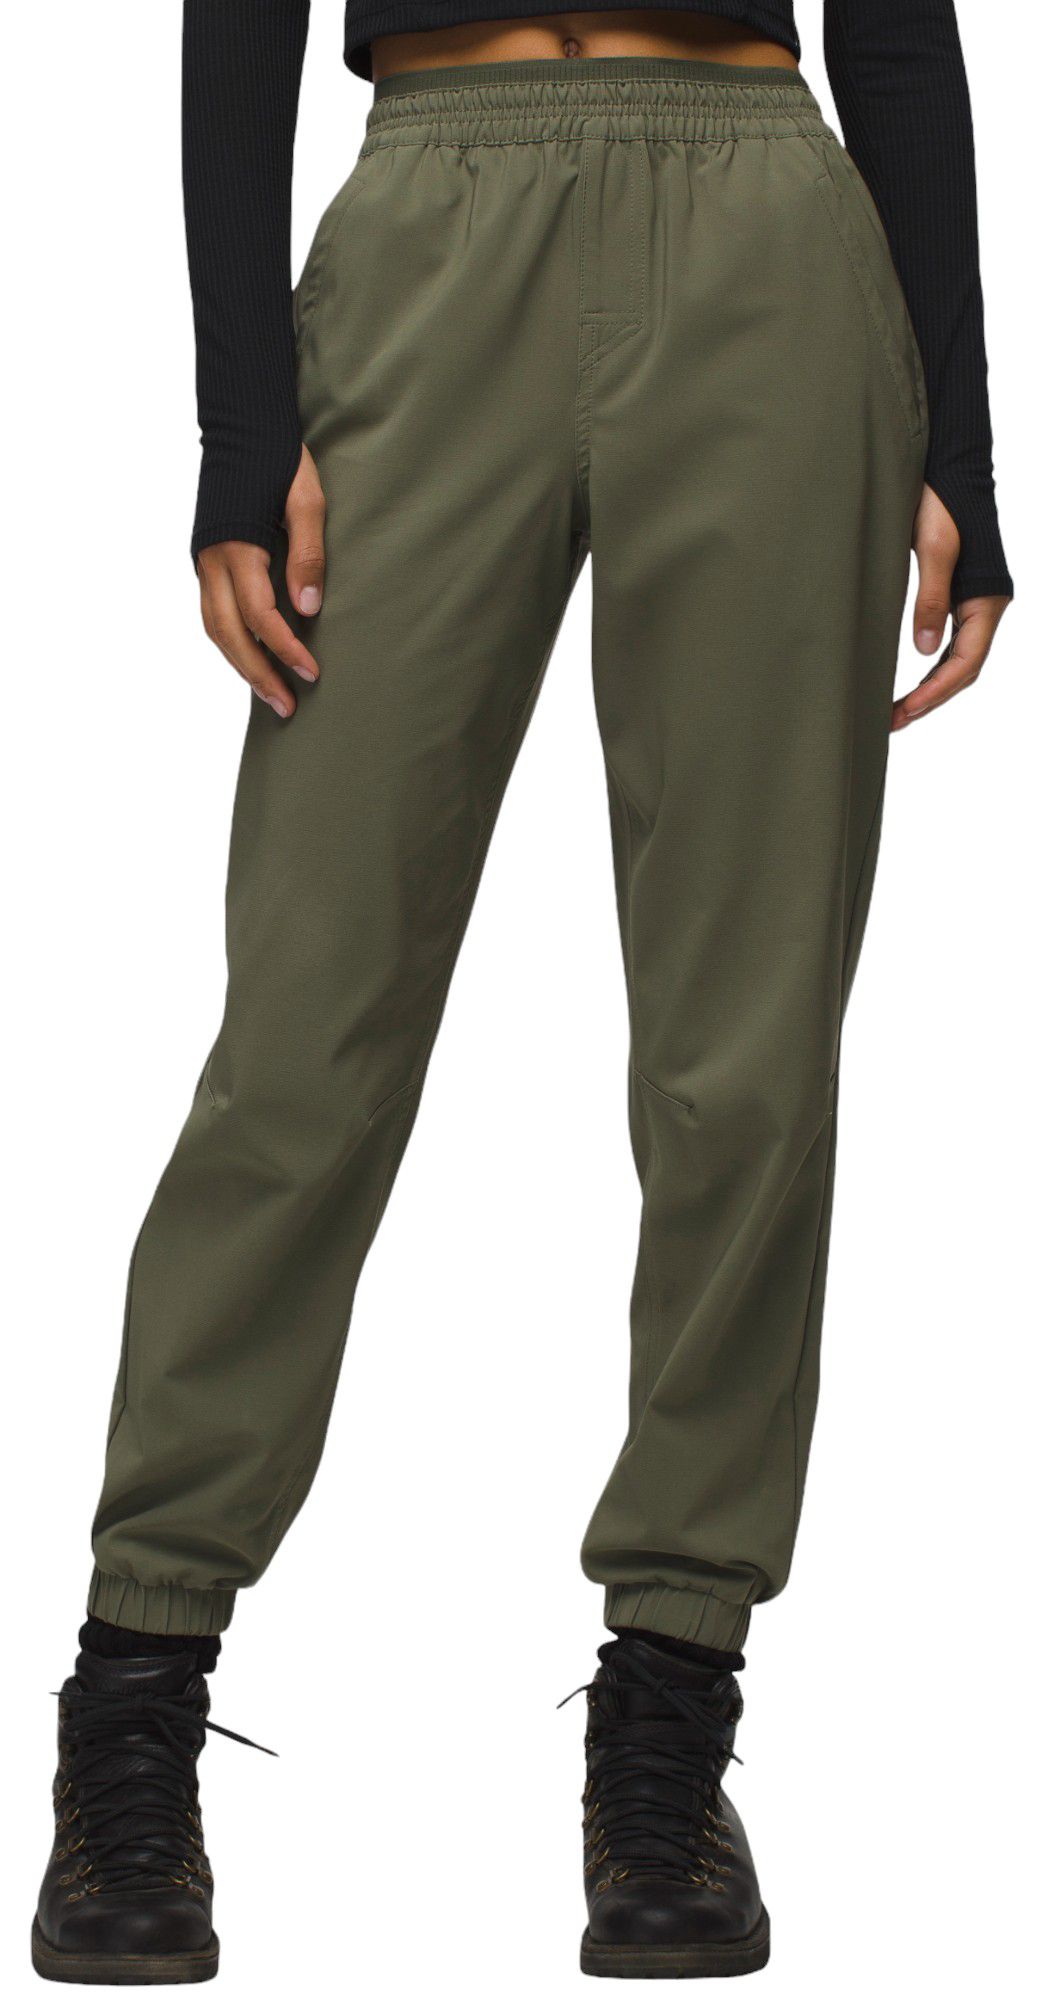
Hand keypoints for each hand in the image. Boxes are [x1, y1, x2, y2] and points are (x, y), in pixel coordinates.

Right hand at [197, 446, 326, 719]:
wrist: (241, 425)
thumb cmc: (279, 457)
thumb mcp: (307, 498)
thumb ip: (307, 552)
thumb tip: (308, 608)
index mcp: (237, 545)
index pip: (258, 614)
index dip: (284, 647)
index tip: (312, 672)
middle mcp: (211, 558)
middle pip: (227, 633)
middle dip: (256, 674)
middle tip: (287, 707)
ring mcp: (204, 560)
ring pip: (214, 627)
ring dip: (241, 664)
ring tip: (271, 694)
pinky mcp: (206, 559)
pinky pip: (213, 612)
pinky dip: (231, 641)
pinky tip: (253, 657)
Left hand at [893, 486, 1009, 731]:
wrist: (947, 468)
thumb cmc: (941, 501)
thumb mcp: (933, 549)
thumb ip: (931, 599)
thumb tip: (926, 653)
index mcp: (986, 599)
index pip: (967, 661)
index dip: (938, 691)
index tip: (908, 710)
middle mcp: (985, 606)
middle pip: (963, 669)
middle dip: (931, 698)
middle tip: (892, 721)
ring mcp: (973, 603)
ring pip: (956, 660)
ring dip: (930, 688)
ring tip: (896, 712)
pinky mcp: (957, 596)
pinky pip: (950, 644)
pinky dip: (931, 668)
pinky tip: (910, 682)